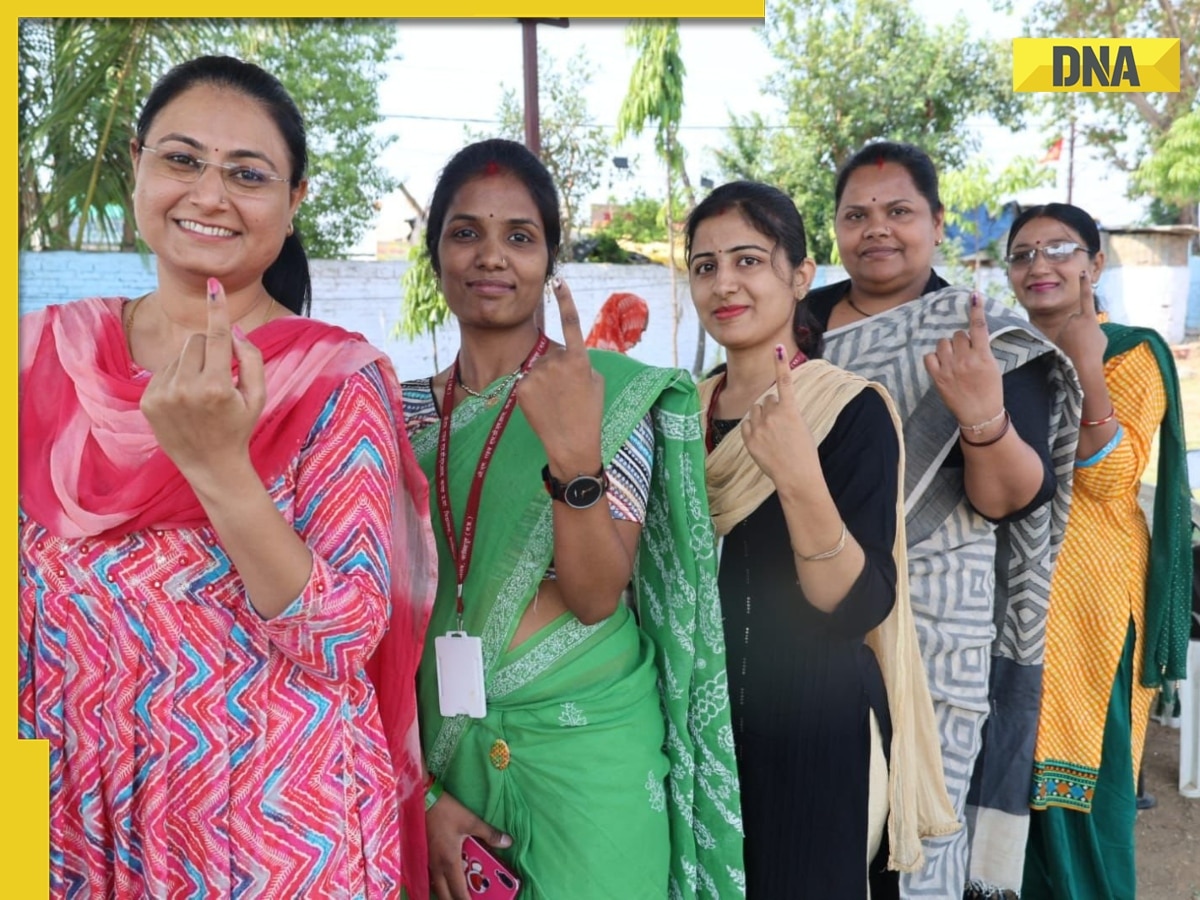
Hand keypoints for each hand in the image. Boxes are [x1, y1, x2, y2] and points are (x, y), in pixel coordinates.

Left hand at [140, 278, 265, 481]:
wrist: (210, 465)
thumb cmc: (238, 428)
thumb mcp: (258, 396)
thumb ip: (250, 359)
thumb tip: (233, 330)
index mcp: (217, 387)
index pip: (216, 337)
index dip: (217, 308)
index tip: (213, 285)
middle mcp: (186, 389)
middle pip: (195, 342)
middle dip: (208, 349)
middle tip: (219, 374)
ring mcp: (163, 395)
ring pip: (178, 355)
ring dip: (191, 364)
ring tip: (200, 393)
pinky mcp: (147, 401)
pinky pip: (163, 371)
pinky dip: (175, 378)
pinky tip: (184, 401)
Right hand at [427, 790, 511, 899]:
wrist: (421, 800)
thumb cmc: (446, 812)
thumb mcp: (471, 821)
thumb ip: (489, 834)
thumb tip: (508, 842)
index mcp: (450, 862)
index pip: (458, 892)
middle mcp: (436, 867)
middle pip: (444, 896)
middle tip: (466, 898)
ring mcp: (427, 862)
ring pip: (435, 887)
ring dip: (446, 893)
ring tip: (456, 891)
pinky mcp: (422, 855)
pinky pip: (430, 877)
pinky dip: (438, 883)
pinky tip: (444, 877)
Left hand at [517, 277, 605, 476]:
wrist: (572, 444)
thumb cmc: (589, 414)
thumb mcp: (595, 383)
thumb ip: (581, 363)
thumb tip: (567, 356)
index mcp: (579, 358)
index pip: (571, 322)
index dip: (565, 300)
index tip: (558, 281)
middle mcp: (557, 361)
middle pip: (551, 356)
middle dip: (556, 370)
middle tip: (566, 396)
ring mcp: (537, 373)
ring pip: (538, 369)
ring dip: (544, 382)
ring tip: (555, 404)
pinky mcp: (521, 386)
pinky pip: (526, 382)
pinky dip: (532, 393)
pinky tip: (542, 408)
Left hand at [741, 345, 818, 493]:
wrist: (796, 476)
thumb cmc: (804, 452)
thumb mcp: (801, 427)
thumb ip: (786, 413)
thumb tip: (770, 406)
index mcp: (790, 410)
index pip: (784, 382)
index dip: (781, 363)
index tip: (777, 347)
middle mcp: (773, 415)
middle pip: (767, 400)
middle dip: (772, 408)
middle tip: (781, 427)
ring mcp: (759, 427)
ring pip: (755, 410)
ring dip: (761, 416)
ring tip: (771, 434)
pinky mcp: (749, 439)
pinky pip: (746, 425)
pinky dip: (751, 429)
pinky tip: (762, 441)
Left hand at [923, 292, 1003, 429]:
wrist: (980, 415)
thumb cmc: (989, 390)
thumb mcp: (993, 367)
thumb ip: (982, 350)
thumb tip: (971, 335)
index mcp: (983, 356)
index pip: (978, 328)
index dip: (976, 310)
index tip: (974, 296)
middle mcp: (966, 360)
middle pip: (957, 334)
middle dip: (961, 341)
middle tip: (966, 355)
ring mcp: (950, 368)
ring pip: (942, 342)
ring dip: (947, 348)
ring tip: (953, 361)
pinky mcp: (937, 377)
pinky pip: (929, 356)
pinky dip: (934, 358)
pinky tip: (941, 366)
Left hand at [1052, 272, 1106, 368]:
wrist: (1084, 365)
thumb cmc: (1096, 351)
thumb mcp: (1100, 335)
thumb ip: (1092, 326)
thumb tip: (1086, 325)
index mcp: (1089, 318)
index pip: (1087, 297)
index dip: (1085, 285)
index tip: (1082, 273)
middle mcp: (1074, 319)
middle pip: (1076, 320)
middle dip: (1080, 329)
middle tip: (1085, 342)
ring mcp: (1064, 327)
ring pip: (1069, 329)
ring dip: (1073, 336)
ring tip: (1078, 347)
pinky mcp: (1057, 335)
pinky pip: (1063, 336)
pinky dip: (1067, 342)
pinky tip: (1071, 350)